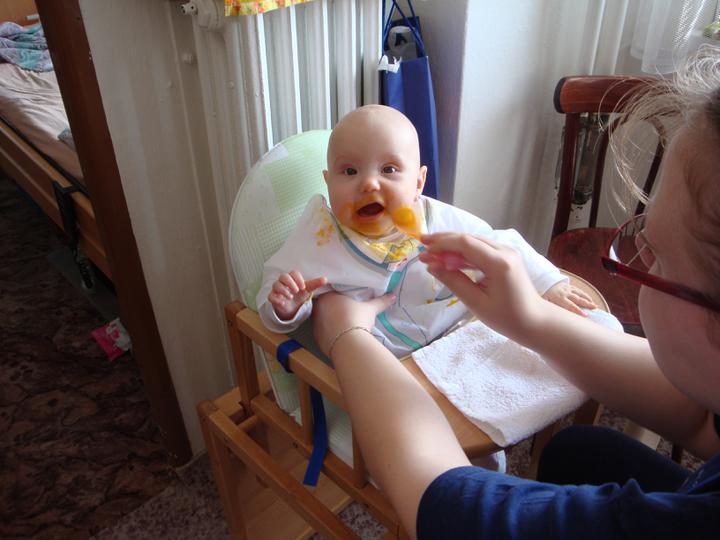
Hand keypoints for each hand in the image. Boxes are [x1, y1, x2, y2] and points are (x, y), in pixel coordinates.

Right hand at [268, 271, 327, 320]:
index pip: (293, 273)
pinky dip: (276, 299)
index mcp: (292, 278)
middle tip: (297, 290)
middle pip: (283, 276)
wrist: (293, 306)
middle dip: (290, 282)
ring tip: (291, 297)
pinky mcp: (273, 297)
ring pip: (276, 285)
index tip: (303, 287)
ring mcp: (277, 289)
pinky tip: (283, 302)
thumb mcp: (308, 289)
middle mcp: (283, 282)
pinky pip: (271, 296)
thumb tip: (325, 279)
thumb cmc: (299, 294)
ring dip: (283, 290)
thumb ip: (315, 284)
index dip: (298, 279)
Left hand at [313, 292, 395, 355]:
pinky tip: (339, 336)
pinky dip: (329, 334)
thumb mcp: (370, 309)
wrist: (348, 342)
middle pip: (324, 306)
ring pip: (322, 320)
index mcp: (327, 296)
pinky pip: (323, 333)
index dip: (337, 296)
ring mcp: (315, 324)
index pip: (330, 292)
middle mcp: (317, 308)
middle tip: (345, 312)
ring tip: (343, 325)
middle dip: (333, 309)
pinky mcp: (316, 338)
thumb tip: (392, 296)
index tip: (346, 301)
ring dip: (330, 322)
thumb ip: (380, 301)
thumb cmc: (357, 318)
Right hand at [419, 232, 545, 340]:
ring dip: (452, 246)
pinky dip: (463, 253)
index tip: (424, 251)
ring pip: (473, 242)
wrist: (535, 322)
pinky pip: (480, 249)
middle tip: (422, 244)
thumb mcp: (476, 303)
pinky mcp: (505, 257)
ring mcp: (506, 252)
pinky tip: (448, 258)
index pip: (465, 244)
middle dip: (444, 241)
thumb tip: (432, 266)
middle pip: (469, 238)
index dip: (442, 244)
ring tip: (430, 250)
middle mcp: (504, 251)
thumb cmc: (507, 318)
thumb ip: (454, 281)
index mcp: (499, 262)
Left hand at [542, 281, 596, 316]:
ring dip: (588, 299)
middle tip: (595, 309)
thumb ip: (549, 308)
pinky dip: (585, 295)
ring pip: (580, 294)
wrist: (542, 281)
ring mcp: (568, 289)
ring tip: (594, 305)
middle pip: (578, 299)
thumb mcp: (543, 301)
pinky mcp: (569, 286)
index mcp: (559, 298)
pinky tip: (590, 299)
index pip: (570, 305)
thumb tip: (553, 315)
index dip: (578, 311)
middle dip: (587, 304)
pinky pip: (578, 290)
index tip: (585, 315)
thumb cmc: (543, 294)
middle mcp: (565, 293)